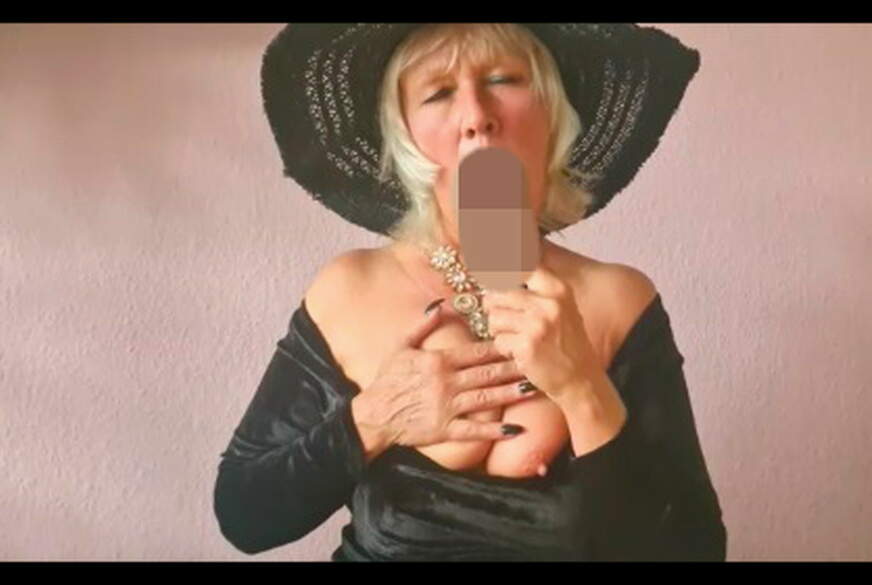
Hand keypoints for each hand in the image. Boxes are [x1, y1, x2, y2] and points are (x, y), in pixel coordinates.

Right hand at [358, 300, 537, 449]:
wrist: (373, 415)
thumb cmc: (387, 380)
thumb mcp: (400, 347)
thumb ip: (422, 326)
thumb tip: (441, 305)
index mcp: (437, 361)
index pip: (475, 351)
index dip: (499, 346)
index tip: (518, 340)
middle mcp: (446, 383)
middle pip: (486, 373)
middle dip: (513, 367)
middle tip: (535, 361)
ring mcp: (447, 407)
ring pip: (485, 398)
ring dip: (510, 393)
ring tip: (532, 388)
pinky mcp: (445, 430)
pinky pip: (474, 430)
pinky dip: (495, 431)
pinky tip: (515, 429)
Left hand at [480, 264, 599, 402]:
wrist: (581, 379)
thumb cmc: (567, 342)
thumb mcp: (560, 307)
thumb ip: (534, 289)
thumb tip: (497, 269)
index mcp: (558, 289)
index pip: (519, 266)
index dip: (500, 270)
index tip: (488, 268)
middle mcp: (549, 303)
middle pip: (499, 293)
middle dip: (494, 307)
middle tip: (502, 317)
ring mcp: (537, 325)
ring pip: (494, 317)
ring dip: (498, 330)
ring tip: (516, 337)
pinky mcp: (526, 346)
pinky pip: (498, 340)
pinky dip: (504, 348)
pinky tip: (520, 352)